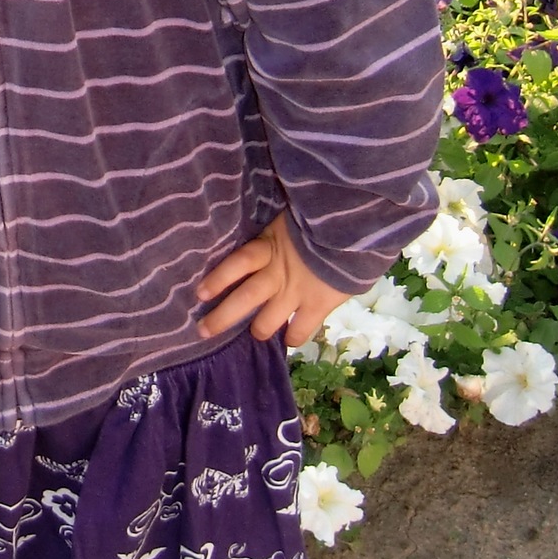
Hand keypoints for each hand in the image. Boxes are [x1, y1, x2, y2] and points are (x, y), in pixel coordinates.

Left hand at [195, 213, 351, 347]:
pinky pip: (300, 331)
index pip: (237, 263)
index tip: (200, 294)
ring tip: (257, 332)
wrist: (357, 229)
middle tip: (203, 331)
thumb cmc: (322, 221)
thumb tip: (259, 243)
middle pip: (243, 299)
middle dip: (221, 318)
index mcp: (268, 247)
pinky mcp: (318, 305)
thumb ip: (273, 237)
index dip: (218, 279)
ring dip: (259, 330)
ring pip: (266, 321)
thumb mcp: (289, 222)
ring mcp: (297, 292)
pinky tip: (290, 338)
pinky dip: (293, 337)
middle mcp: (277, 273)